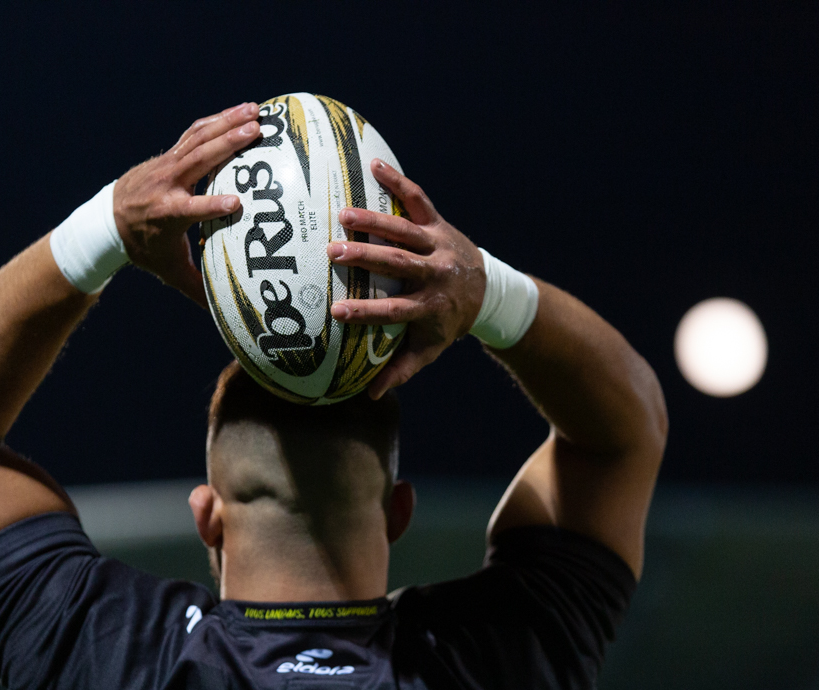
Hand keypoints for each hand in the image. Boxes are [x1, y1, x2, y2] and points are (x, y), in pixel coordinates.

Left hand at [113, 103, 261, 307]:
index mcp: (167, 216)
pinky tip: (238, 112)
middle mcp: (165, 186)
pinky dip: (216, 121)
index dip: (212, 206)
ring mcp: (166, 166)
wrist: (107, 220)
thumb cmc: (144, 248)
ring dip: (227, 122)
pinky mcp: (169, 155)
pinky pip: (193, 134)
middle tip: (257, 131)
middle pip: (198, 161)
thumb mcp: (168, 271)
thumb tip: (223, 318)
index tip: (237, 204)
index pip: (191, 209)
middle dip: (227, 145)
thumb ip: (197, 290)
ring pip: (198, 139)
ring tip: (255, 110)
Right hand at [328, 160, 485, 397]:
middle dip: (366, 257)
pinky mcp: (438, 222)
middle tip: (332, 252)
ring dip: (375, 221)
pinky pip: (418, 198)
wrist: (486, 289)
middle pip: (399, 264)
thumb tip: (371, 395)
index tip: (336, 314)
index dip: (368, 313)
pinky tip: (374, 165)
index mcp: (431, 306)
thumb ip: (402, 370)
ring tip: (343, 214)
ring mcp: (437, 244)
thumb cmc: (448, 323)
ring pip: (406, 229)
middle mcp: (435, 273)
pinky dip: (398, 181)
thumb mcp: (430, 349)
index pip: (396, 310)